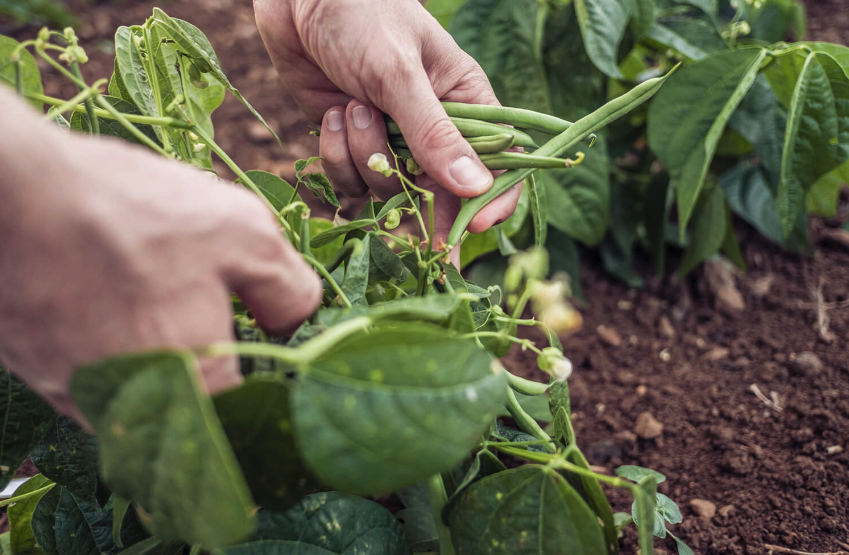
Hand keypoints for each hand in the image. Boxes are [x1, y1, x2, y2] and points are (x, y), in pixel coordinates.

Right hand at [0, 93, 320, 421]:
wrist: (11, 194)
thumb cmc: (136, 213)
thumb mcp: (245, 234)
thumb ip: (290, 291)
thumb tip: (296, 323)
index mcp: (197, 389)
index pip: (252, 408)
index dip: (270, 375)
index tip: (265, 335)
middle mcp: (135, 411)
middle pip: (194, 405)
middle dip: (212, 362)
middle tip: (207, 308)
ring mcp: (76, 396)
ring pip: (141, 392)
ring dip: (159, 357)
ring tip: (153, 294)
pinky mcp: (35, 371)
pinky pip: (94, 373)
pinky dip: (112, 345)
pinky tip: (112, 296)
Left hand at [254, 0, 522, 260]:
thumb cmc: (364, 16)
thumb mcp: (402, 75)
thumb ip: (435, 135)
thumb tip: (477, 188)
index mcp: (466, 104)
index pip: (497, 162)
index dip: (492, 199)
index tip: (477, 225)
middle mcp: (432, 128)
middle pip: (442, 192)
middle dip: (426, 208)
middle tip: (427, 247)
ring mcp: (390, 139)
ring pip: (388, 187)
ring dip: (367, 156)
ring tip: (354, 107)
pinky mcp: (353, 144)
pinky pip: (350, 178)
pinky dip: (338, 154)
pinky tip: (334, 114)